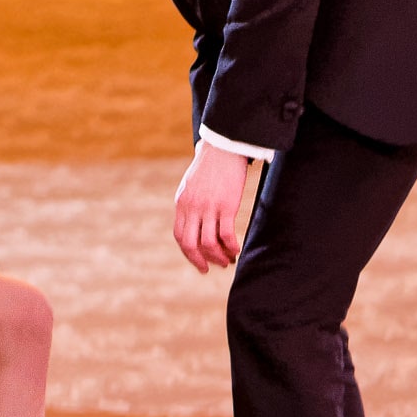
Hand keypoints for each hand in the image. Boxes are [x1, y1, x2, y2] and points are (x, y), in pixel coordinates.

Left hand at [173, 141, 251, 273]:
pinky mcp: (227, 206)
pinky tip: (236, 249)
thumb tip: (194, 222)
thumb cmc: (210, 166)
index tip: (199, 262)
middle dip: (200, 260)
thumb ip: (189, 204)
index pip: (180, 236)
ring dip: (218, 256)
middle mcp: (192, 208)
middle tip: (211, 268)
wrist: (222, 147)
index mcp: (182, 204)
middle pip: (191, 244)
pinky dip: (231, 246)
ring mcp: (209, 207)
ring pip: (209, 243)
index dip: (189, 253)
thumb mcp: (191, 185)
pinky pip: (226, 234)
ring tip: (228, 261)